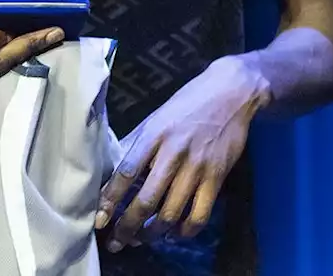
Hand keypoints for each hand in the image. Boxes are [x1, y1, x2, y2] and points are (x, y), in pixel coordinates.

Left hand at [96, 55, 271, 251]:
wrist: (232, 91)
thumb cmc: (189, 102)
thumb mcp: (157, 116)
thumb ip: (136, 142)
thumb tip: (112, 169)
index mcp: (154, 134)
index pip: (126, 173)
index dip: (110, 200)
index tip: (99, 219)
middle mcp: (174, 152)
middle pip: (146, 200)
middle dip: (128, 227)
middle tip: (118, 241)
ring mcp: (197, 166)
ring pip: (171, 213)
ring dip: (153, 233)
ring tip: (142, 238)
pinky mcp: (217, 176)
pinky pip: (200, 214)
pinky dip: (185, 230)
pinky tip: (175, 232)